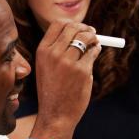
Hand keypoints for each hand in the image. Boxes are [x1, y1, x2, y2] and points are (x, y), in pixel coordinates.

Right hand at [30, 20, 100, 138]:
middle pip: (73, 27)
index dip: (71, 24)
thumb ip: (57, 49)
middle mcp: (54, 53)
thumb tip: (80, 31)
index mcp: (42, 51)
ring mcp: (69, 62)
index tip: (78, 28)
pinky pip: (93, 53)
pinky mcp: (82, 70)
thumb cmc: (52, 90)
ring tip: (94, 44)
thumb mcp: (46, 67)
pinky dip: (96, 51)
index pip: (58, 24)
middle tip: (91, 33)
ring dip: (93, 39)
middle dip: (85, 28)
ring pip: (86, 38)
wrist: (55, 114)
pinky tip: (94, 55)